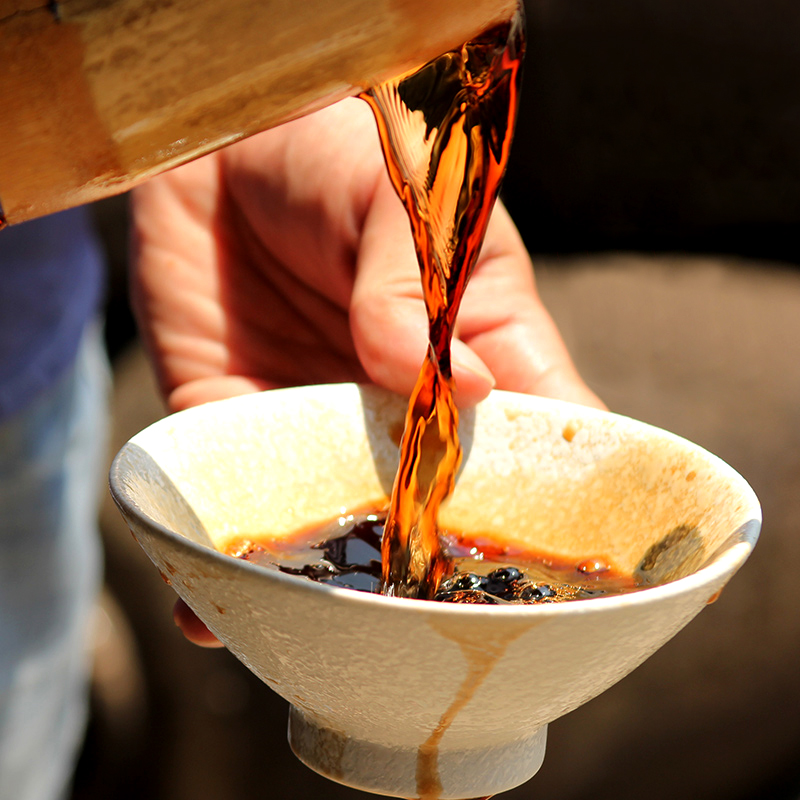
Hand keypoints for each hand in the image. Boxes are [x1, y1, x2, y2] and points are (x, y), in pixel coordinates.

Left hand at [131, 97, 601, 646]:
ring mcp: (319, 418)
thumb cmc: (345, 145)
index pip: (541, 440)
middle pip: (434, 506)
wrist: (226, 138)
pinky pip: (232, 495)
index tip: (555, 572)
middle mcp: (403, 403)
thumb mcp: (404, 196)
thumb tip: (454, 385)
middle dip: (428, 570)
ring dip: (323, 582)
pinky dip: (223, 553)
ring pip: (334, 519)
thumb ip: (419, 286)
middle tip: (418, 636)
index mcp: (477, 347)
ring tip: (313, 644)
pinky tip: (213, 610)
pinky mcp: (232, 418)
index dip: (556, 505)